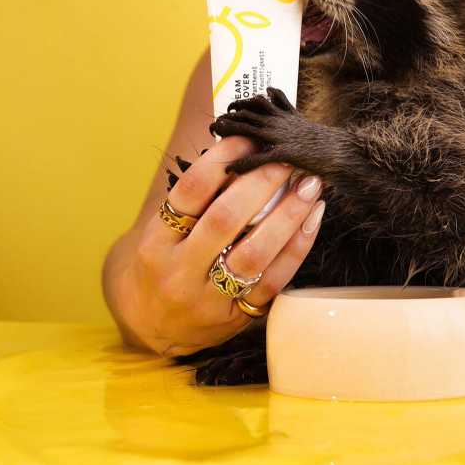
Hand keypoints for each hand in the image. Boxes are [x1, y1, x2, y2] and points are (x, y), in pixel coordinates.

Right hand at [116, 136, 324, 356]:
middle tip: (287, 158)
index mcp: (156, 242)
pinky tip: (312, 219)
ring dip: (288, 214)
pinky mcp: (237, 316)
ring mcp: (208, 298)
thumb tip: (244, 154)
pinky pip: (274, 280)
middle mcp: (179, 271)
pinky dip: (297, 246)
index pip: (190, 191)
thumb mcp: (163, 232)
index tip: (249, 140)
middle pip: (225, 219)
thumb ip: (197, 201)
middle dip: (261, 183)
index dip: (222, 159)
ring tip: (309, 185)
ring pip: (254, 252)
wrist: (152, 325)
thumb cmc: (164, 265)